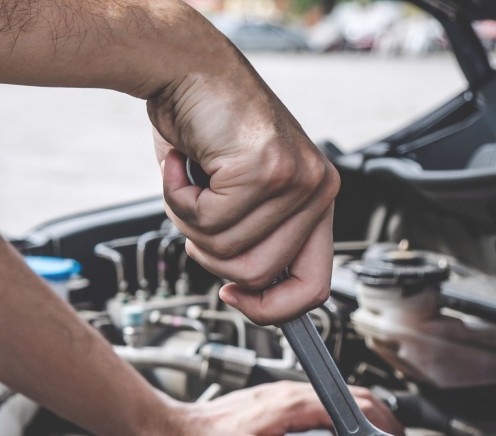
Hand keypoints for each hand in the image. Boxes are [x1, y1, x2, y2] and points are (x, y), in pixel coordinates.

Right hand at [148, 61, 339, 324]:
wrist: (184, 66)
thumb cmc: (203, 125)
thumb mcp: (238, 193)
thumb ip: (252, 236)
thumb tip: (247, 289)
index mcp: (317, 197)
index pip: (315, 286)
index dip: (271, 308)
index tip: (233, 296)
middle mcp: (317, 188)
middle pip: (260, 275)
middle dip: (210, 254)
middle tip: (193, 212)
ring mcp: (295, 179)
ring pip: (228, 250)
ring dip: (188, 221)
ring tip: (187, 180)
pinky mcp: (264, 168)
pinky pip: (208, 220)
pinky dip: (177, 197)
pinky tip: (180, 163)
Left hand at [153, 382, 405, 435]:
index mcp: (292, 405)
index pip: (356, 408)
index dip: (385, 430)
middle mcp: (289, 394)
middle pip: (354, 399)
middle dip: (386, 423)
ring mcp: (281, 397)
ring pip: (339, 400)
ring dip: (367, 420)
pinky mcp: (272, 404)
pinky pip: (321, 406)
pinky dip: (345, 419)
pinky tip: (344, 435)